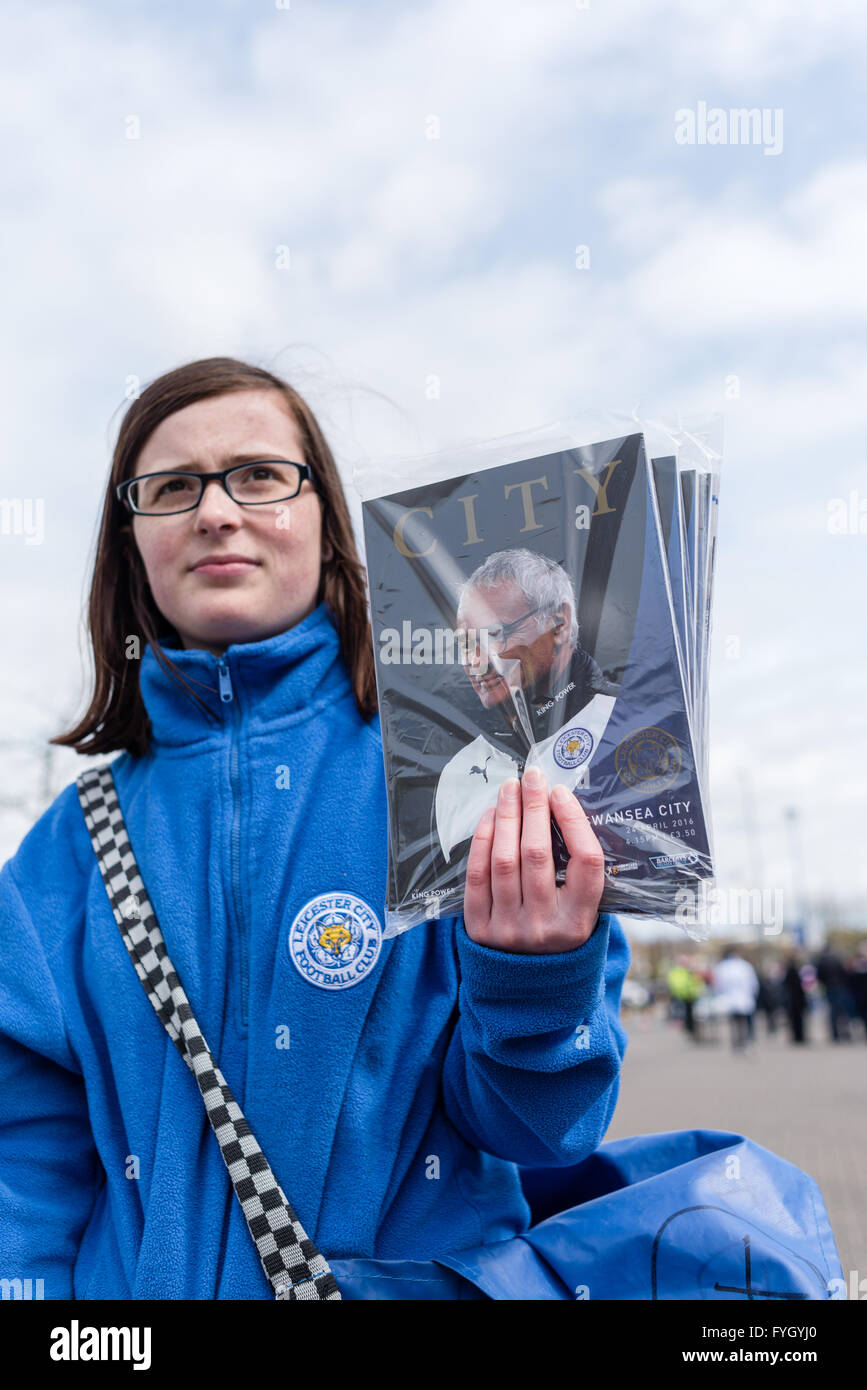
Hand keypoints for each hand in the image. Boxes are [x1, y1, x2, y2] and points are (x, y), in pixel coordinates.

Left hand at [463, 766, 604, 953]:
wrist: (527, 989)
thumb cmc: (560, 934)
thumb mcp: (583, 913)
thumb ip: (579, 872)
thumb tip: (564, 808)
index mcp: (581, 922)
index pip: (585, 863)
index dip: (573, 821)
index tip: (561, 793)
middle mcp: (546, 927)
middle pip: (539, 855)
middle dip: (534, 808)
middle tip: (531, 777)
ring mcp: (510, 929)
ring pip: (505, 860)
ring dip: (506, 816)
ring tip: (509, 789)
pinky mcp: (480, 928)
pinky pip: (477, 875)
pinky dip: (482, 840)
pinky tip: (490, 817)